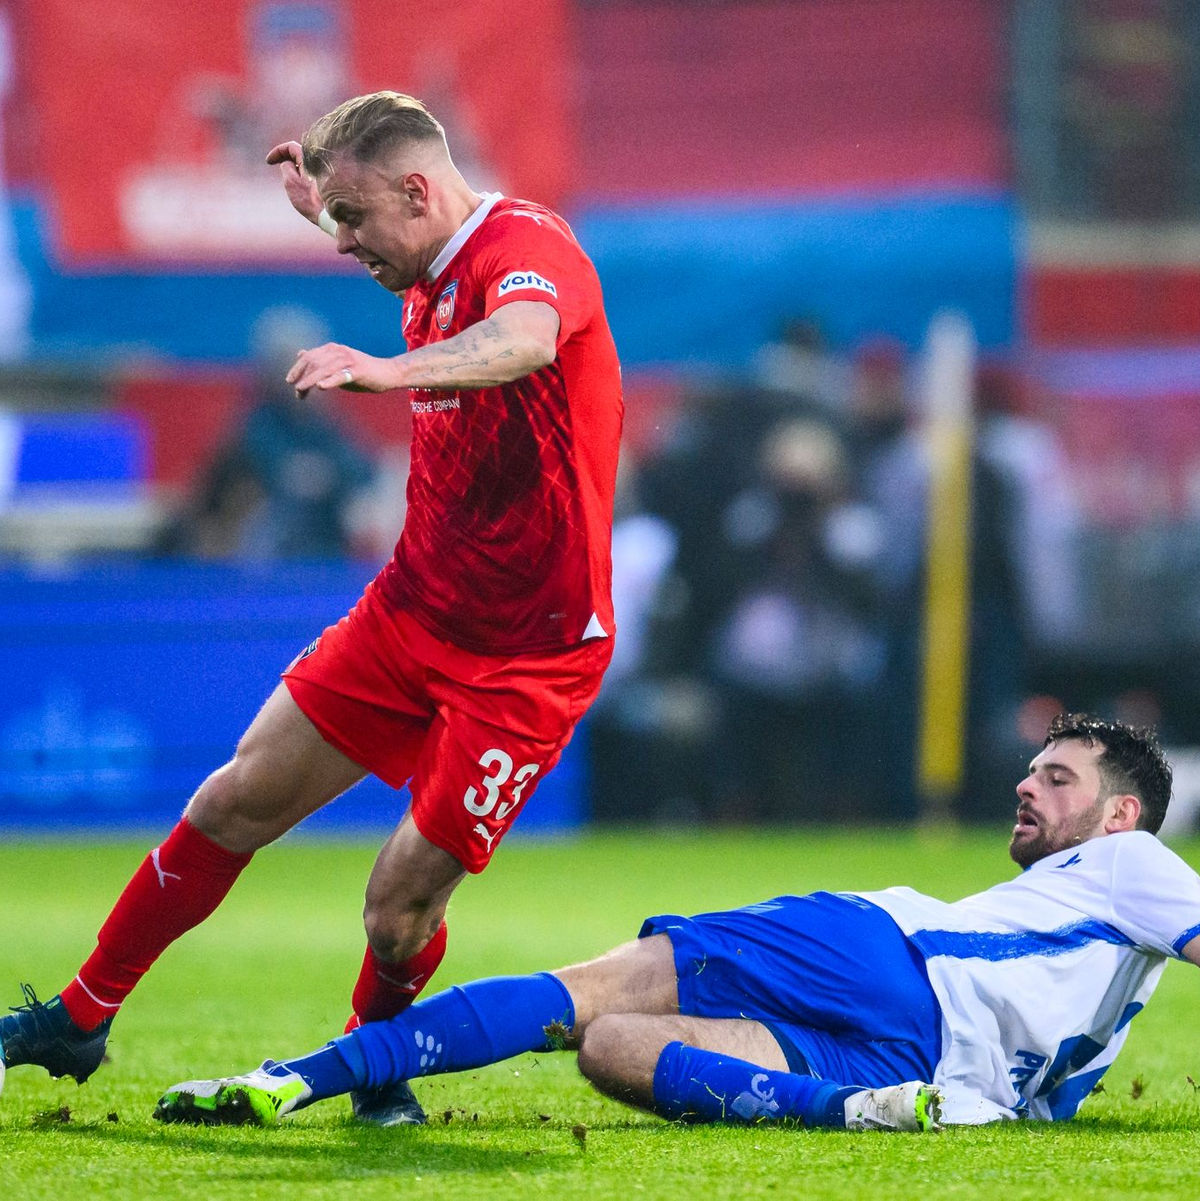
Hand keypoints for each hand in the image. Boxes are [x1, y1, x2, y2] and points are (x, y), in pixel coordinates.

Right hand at [266, 140, 322, 225]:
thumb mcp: (291, 181)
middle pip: (297, 155)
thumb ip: (286, 167)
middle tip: (276, 168)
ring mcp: (322, 172)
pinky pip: (309, 174)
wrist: (329, 216)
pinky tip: (301, 192)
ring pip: (302, 165)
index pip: (290, 147)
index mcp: (310, 159)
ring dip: (292, 170)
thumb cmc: (310, 199)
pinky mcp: (324, 182)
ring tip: (291, 186)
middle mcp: (318, 162)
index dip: (277, 151)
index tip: (268, 161)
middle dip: (284, 159)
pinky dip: (300, 177)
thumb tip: (287, 163)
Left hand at [286, 343, 401, 395]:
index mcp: (332, 349)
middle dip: (302, 377)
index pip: (309, 357)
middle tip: (297, 392)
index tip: (289, 380)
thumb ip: (320, 360)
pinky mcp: (358, 371)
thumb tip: (300, 353)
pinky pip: (341, 376)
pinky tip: (320, 387)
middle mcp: (339, 352)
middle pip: (314, 362)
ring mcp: (348, 360)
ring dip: (310, 381)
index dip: (297, 368)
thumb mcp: (338, 364)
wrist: (387, 373)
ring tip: (300, 390)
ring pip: (324, 369)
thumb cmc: (362, 372)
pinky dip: (329, 381)